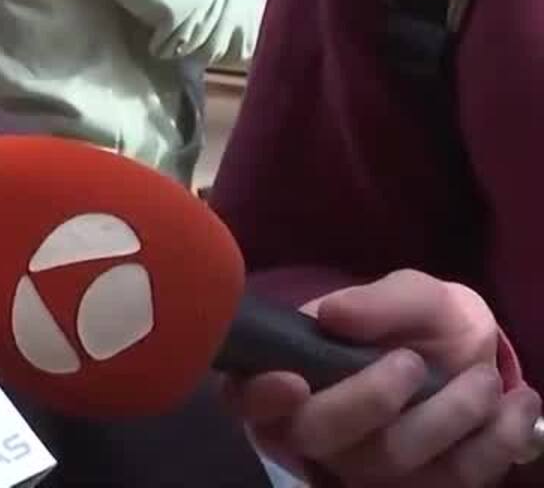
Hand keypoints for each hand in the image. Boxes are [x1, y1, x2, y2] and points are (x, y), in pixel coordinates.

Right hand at [225, 270, 543, 485]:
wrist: (475, 358)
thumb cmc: (418, 322)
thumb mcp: (408, 294)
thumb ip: (374, 302)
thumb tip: (331, 315)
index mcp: (286, 375)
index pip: (247, 399)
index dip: (261, 398)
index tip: (294, 381)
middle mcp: (313, 430)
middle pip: (319, 436)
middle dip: (372, 399)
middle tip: (415, 362)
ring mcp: (364, 467)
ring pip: (390, 460)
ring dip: (449, 415)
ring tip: (484, 378)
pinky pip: (451, 481)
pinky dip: (494, 443)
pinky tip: (516, 406)